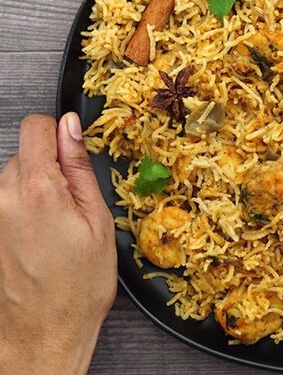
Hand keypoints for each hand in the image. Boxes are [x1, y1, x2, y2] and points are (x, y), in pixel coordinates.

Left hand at [0, 114, 116, 374]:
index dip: (60, 132)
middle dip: (51, 167)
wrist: (44, 333)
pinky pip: (8, 200)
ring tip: (58, 225)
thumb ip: (78, 167)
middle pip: (26, 153)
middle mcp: (3, 197)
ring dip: (38, 188)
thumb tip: (71, 126)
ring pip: (16, 176)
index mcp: (36, 189)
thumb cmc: (78, 284)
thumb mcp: (96, 219)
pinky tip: (42, 237)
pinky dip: (26, 207)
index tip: (74, 152)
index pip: (36, 126)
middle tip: (74, 203)